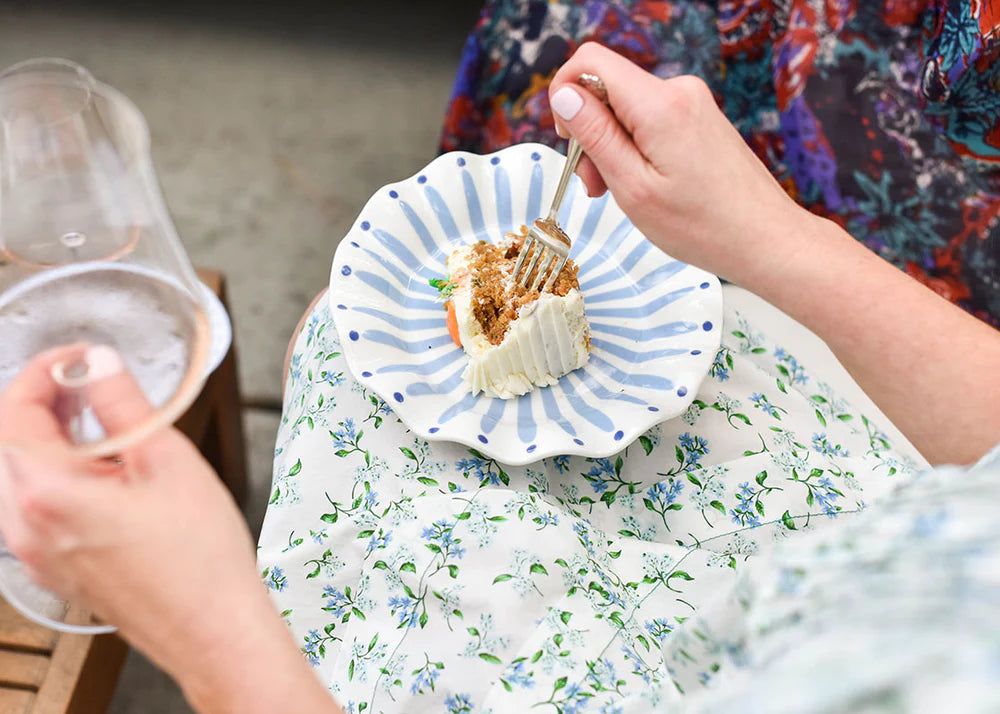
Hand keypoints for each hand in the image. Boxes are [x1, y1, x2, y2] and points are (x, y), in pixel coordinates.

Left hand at [0, 345, 338, 712]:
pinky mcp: (55, 569)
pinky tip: (100, 470)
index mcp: (48, 493)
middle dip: (42, 402)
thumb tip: (101, 364)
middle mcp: (27, 527)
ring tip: (95, 421)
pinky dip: (55, 475)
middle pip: (8, 443)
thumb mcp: (167, 460)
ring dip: (47, 439)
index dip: (43, 371)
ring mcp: (36, 553)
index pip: (15, 410)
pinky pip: (34, 509)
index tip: (75, 356)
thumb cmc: (198, 557)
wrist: (211, 628)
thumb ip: (124, 404)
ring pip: (18, 476)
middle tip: (86, 381)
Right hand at [548, 43, 814, 288]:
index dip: (564, 92)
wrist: (765, 239)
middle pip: (608, 89)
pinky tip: (645, 186)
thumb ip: (595, 135)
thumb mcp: (632, 187)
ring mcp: (692, 103)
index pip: (590, 62)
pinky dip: (635, 149)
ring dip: (612, 147)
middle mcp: (679, 92)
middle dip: (589, 132)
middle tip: (595, 185)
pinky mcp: (699, 119)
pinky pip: (650, 120)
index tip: (566, 138)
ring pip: (627, 109)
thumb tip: (563, 95)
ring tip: (621, 193)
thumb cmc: (703, 225)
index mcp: (660, 105)